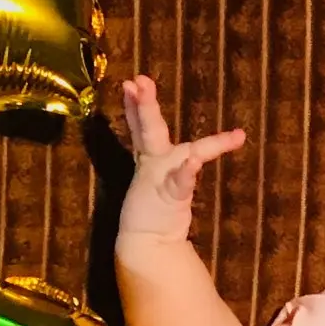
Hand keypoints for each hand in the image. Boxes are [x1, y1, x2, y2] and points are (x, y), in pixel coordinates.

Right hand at [116, 74, 245, 241]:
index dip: (135, 105)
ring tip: (145, 91)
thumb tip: (192, 159)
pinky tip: (193, 162)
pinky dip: (186, 172)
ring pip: (155, 141)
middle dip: (143, 103)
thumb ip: (180, 169)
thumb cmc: (158, 214)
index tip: (131, 83)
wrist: (149, 245)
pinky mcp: (170, 196)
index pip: (142, 125)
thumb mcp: (169, 185)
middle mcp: (154, 162)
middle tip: (139, 80)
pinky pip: (180, 181)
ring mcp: (159, 176)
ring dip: (149, 114)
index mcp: (152, 158)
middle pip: (148, 127)